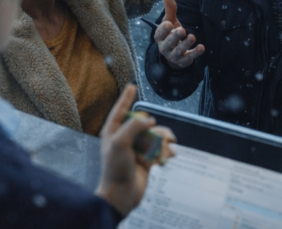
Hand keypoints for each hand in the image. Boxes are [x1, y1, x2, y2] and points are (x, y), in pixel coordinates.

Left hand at [95, 85, 176, 216]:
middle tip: (164, 136)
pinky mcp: (146, 159)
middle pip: (143, 124)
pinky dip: (165, 152)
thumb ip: (134, 126)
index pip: (120, 110)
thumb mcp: (120, 142)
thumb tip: (149, 120)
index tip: (132, 86)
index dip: (126, 98)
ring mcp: (136, 149)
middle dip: (156, 129)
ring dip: (163, 142)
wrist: (122, 194)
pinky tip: (169, 156)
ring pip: (155, 136)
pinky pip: (159, 149)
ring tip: (166, 150)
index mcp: (113, 133)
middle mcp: (124, 139)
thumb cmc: (115, 170)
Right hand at [154, 0, 204, 68]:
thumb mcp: (170, 21)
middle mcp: (164, 47)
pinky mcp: (183, 61)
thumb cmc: (171, 33)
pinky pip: (189, 58)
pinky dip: (195, 53)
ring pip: (178, 51)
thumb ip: (170, 9)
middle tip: (182, 30)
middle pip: (168, 43)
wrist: (174, 53)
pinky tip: (202, 47)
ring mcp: (173, 56)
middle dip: (174, 37)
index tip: (169, 23)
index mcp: (160, 37)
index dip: (163, 29)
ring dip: (185, 44)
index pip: (159, 34)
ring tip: (192, 37)